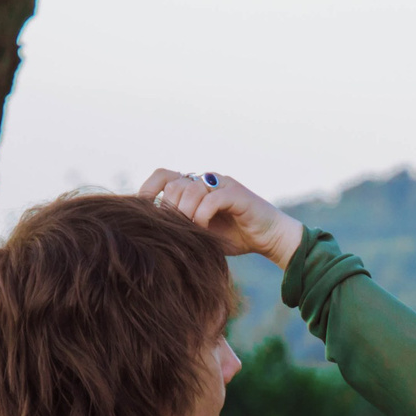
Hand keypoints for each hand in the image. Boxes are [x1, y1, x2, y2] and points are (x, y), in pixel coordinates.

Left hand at [137, 169, 305, 267]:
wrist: (271, 239)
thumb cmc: (236, 238)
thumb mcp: (201, 234)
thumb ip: (181, 227)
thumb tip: (151, 234)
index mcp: (196, 187)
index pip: (163, 176)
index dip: (149, 189)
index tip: (144, 212)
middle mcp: (207, 181)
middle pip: (173, 184)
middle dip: (169, 210)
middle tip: (176, 230)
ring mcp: (222, 184)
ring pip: (189, 190)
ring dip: (185, 214)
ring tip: (192, 232)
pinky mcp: (236, 193)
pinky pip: (210, 199)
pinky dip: (202, 215)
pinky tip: (204, 229)